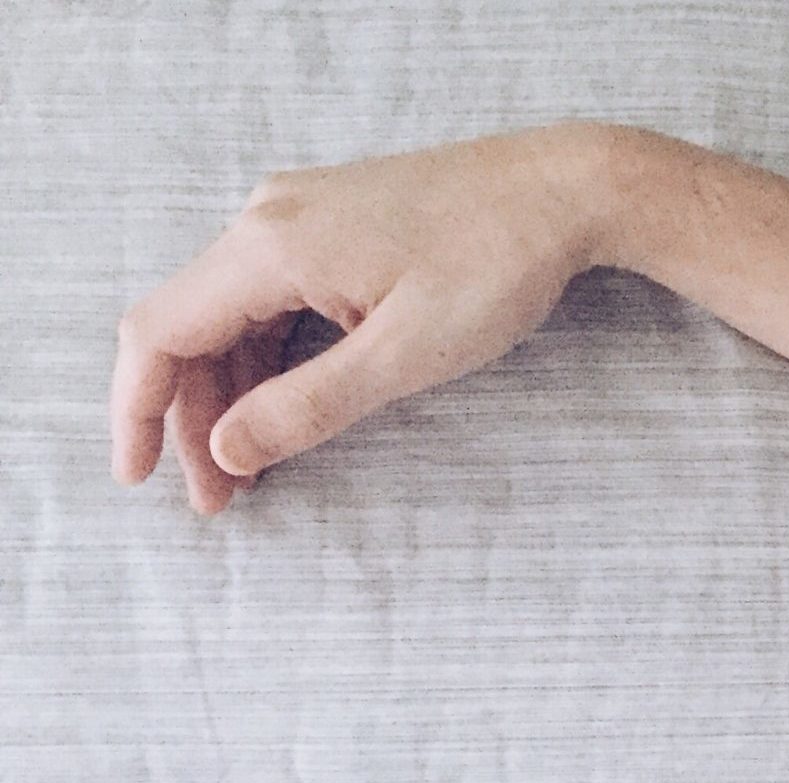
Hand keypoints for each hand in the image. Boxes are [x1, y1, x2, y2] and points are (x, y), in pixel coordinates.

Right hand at [110, 121, 617, 513]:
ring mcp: (296, 215)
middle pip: (189, 328)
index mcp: (269, 247)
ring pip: (229, 315)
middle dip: (194, 417)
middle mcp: (266, 219)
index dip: (138, 411)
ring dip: (230, 392)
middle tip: (219, 499)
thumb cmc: (497, 266)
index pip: (159, 332)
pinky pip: (270, 296)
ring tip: (250, 469)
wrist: (564, 190)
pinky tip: (283, 407)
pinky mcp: (331, 223)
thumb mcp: (407, 356)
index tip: (140, 480)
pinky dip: (267, 357)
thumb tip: (227, 450)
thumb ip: (310, 405)